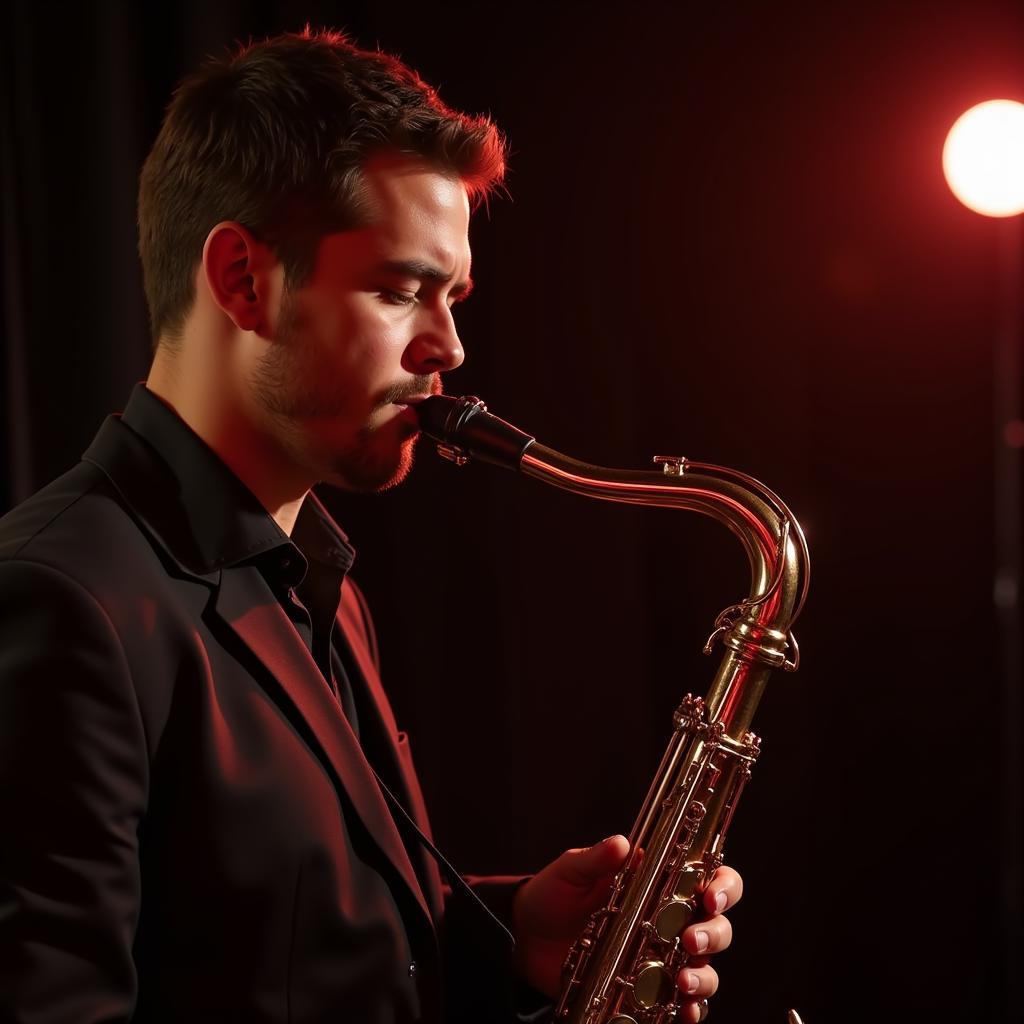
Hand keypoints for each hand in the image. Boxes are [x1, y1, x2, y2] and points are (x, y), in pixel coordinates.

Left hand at [510, 835, 741, 1022]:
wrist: (526, 939)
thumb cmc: (554, 895)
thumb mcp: (571, 871)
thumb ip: (596, 859)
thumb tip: (623, 844)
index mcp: (659, 883)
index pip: (709, 878)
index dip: (723, 886)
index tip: (710, 897)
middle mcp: (670, 920)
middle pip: (718, 926)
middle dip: (714, 934)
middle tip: (691, 940)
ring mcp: (661, 957)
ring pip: (706, 969)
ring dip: (704, 977)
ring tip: (682, 982)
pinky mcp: (647, 989)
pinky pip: (681, 1004)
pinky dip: (691, 1010)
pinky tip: (684, 1012)